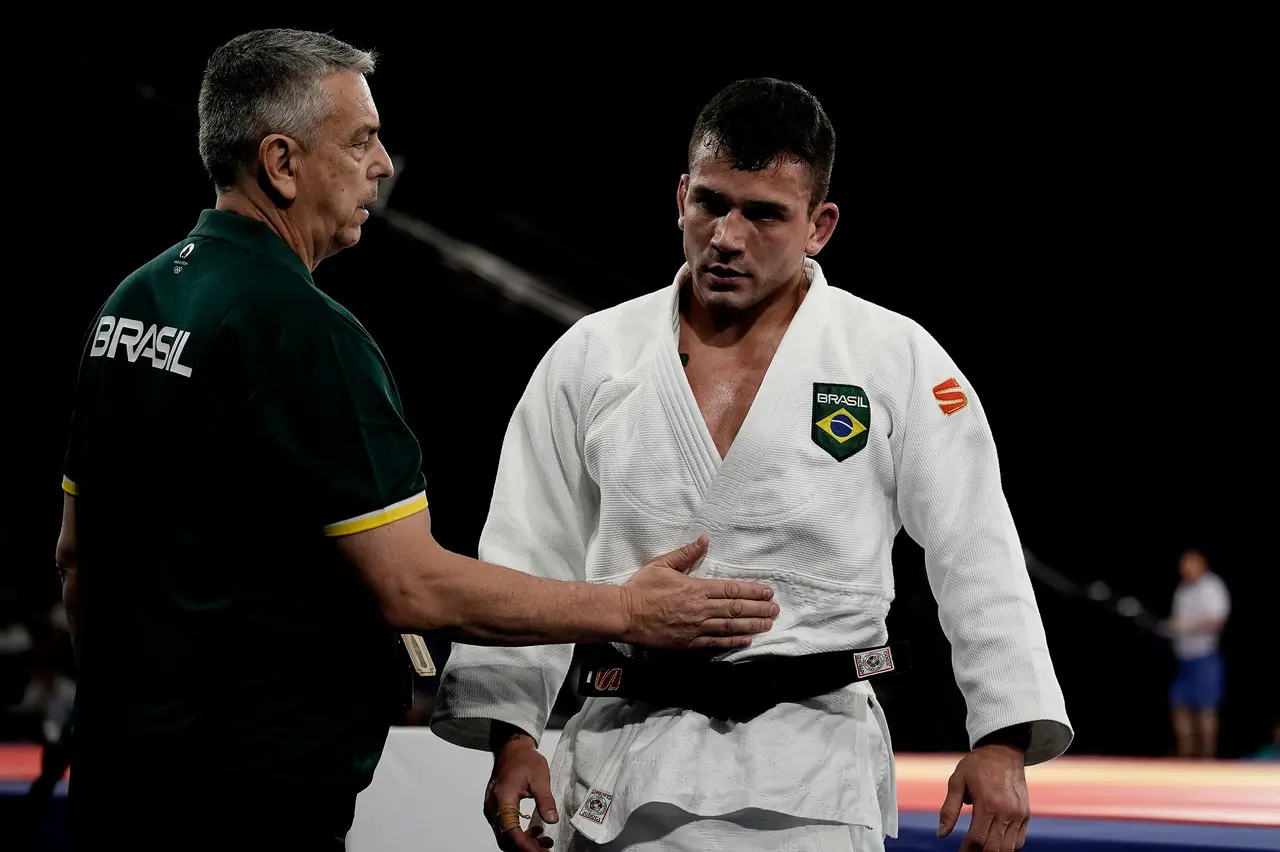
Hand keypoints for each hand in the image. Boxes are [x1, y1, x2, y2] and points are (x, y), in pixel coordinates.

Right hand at [485, 734, 555, 850]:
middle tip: (545, 848)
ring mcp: (492, 808)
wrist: (511, 748)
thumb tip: (552, 820)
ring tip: (545, 841)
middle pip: (506, 838)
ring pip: (505, 835)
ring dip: (524, 841)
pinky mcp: (496, 808)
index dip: (525, 845)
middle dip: (525, 847)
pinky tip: (536, 830)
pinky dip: (519, 834)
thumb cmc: (524, 760)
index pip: (510, 831)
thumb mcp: (540, 778)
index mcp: (503, 799)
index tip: (539, 851)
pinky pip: (505, 827)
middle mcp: (493, 807)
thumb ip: (545, 800)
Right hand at [619, 536, 778, 649]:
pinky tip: (747, 639)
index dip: (752, 591)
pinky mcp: (689, 643)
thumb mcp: (662, 564)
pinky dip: (733, 641)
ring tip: (768, 624)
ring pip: (730, 627)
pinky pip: (716, 643)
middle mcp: (700, 609)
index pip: (731, 589)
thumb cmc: (642, 588)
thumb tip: (704, 540)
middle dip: (759, 609)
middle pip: (736, 609)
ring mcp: (696, 628)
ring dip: (752, 625)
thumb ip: (685, 554)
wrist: (625, 614)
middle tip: (775, 610)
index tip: (768, 592)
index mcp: (696, 588)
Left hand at [938, 744, 1029, 850]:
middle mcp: (1006, 812)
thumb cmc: (977, 765)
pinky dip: (1008, 848)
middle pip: (993, 848)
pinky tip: (995, 845)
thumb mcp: (957, 781)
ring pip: (1008, 848)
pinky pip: (1019, 841)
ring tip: (980, 850)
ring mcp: (1019, 815)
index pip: (977, 839)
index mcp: (988, 804)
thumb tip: (941, 834)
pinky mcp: (1026, 815)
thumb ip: (949, 809)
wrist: (1003, 751)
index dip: (966, 851)